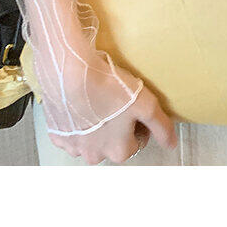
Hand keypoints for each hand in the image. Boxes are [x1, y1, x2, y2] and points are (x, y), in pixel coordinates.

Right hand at [47, 64, 176, 164]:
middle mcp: (94, 155)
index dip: (138, 122)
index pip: (137, 141)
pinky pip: (69, 130)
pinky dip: (75, 120)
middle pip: (112, 142)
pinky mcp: (55, 132)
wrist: (70, 72)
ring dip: (94, 125)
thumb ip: (162, 126)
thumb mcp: (146, 104)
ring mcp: (72, 145)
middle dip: (115, 126)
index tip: (133, 105)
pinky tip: (79, 102)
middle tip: (114, 101)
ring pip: (90, 138)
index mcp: (118, 151)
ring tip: (96, 99)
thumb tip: (171, 144)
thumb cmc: (108, 87)